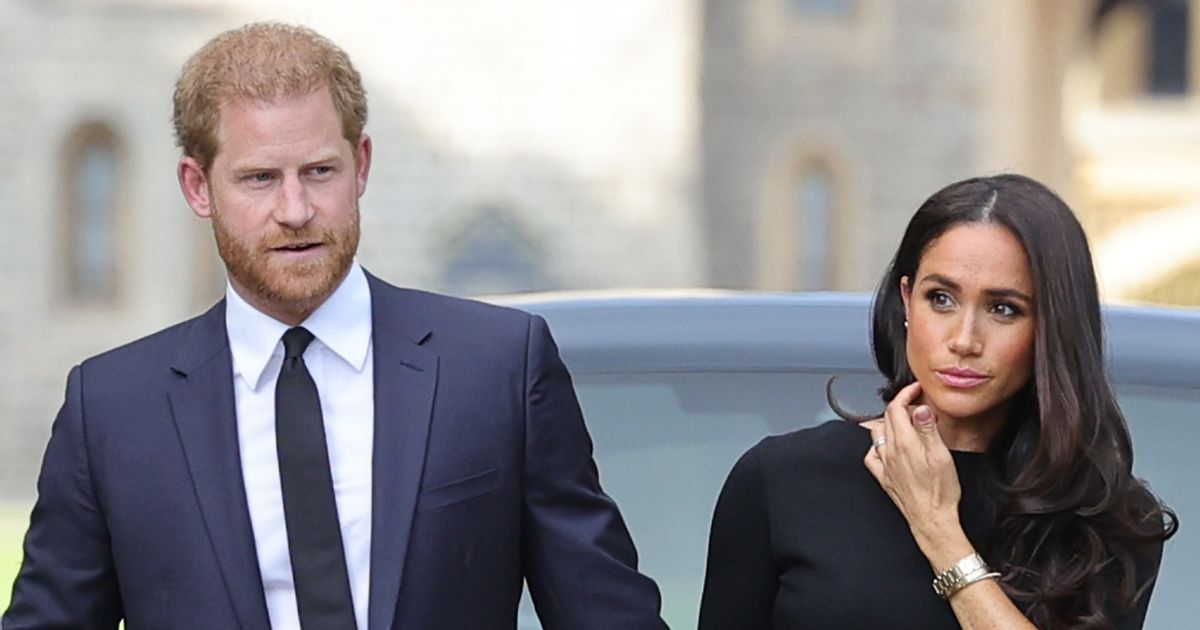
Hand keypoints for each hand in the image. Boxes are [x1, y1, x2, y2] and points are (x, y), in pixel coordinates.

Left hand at [863, 382, 964, 555]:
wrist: (932, 520)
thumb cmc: (940, 492)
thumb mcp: (941, 456)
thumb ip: (928, 430)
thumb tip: (920, 409)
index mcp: (904, 443)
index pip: (896, 408)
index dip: (905, 394)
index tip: (916, 389)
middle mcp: (889, 452)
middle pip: (886, 418)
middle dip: (899, 405)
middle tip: (916, 403)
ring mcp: (884, 465)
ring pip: (876, 433)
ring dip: (888, 422)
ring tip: (904, 422)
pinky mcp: (883, 478)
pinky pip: (871, 455)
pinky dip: (877, 445)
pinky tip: (887, 447)